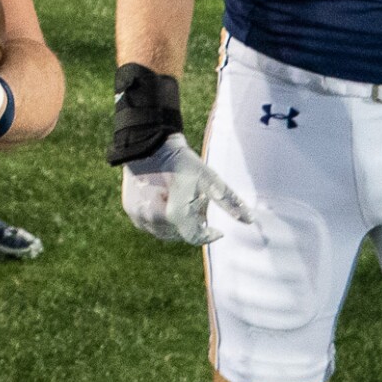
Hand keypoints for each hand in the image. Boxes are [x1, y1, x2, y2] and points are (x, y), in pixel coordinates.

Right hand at [121, 132, 250, 243]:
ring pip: (165, 233)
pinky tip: (166, 202)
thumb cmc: (181, 162)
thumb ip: (229, 201)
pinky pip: (151, 226)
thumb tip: (251, 221)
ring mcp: (140, 217)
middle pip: (181, 235)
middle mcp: (154, 220)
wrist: (148, 144)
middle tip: (196, 204)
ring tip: (180, 201)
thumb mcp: (209, 179)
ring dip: (176, 224)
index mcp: (174, 214)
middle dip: (192, 224)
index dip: (209, 235)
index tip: (218, 229)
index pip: (195, 237)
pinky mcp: (131, 212)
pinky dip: (162, 220)